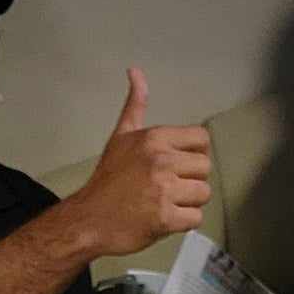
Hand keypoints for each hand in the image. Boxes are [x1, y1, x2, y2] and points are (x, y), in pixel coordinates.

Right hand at [70, 68, 213, 256]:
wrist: (88, 218)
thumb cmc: (108, 179)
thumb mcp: (121, 136)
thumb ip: (135, 105)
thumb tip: (135, 70)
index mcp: (154, 138)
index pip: (201, 139)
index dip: (194, 154)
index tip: (178, 165)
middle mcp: (161, 160)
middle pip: (205, 168)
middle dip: (191, 180)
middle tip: (169, 188)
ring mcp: (164, 190)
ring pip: (203, 193)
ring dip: (189, 202)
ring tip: (166, 203)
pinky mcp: (166, 218)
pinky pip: (195, 218)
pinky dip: (183, 223)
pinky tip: (165, 219)